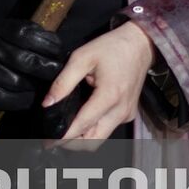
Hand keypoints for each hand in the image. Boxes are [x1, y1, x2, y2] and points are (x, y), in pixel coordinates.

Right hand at [0, 22, 64, 111]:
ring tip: (47, 86)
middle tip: (59, 73)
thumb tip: (59, 48)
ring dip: (38, 86)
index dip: (47, 45)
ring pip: (18, 82)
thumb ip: (30, 35)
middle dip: (47, 69)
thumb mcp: (6, 32)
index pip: (26, 35)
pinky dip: (26, 100)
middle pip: (24, 61)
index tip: (59, 53)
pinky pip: (10, 100)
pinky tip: (32, 96)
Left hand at [42, 22, 155, 141]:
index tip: (48, 142)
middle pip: (94, 141)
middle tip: (53, 139)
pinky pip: (108, 129)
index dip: (64, 137)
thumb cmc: (111, 47)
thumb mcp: (82, 58)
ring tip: (64, 131)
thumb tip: (48, 103)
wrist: (140, 45)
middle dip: (72, 144)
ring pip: (101, 138)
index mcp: (109, 96)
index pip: (83, 125)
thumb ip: (63, 82)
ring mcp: (126, 114)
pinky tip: (80, 121)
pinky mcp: (128, 114)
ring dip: (82, 139)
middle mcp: (121, 110)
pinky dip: (93, 130)